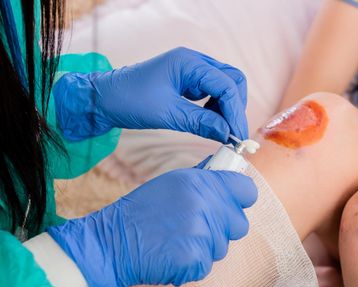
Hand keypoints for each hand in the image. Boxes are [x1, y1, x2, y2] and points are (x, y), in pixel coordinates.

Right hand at [47, 168, 257, 286]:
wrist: (113, 242)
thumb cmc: (142, 211)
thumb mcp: (172, 182)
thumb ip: (204, 179)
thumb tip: (227, 171)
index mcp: (201, 184)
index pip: (247, 192)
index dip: (240, 198)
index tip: (231, 203)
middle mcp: (205, 207)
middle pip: (240, 224)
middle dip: (224, 227)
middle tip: (199, 226)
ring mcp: (202, 236)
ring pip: (223, 247)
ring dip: (206, 246)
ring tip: (179, 240)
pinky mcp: (195, 262)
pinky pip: (207, 265)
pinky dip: (193, 264)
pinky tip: (173, 255)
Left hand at [54, 47, 247, 142]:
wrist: (103, 99)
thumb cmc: (129, 101)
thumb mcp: (167, 113)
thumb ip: (201, 122)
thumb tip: (228, 134)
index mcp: (189, 63)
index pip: (227, 85)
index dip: (235, 113)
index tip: (237, 137)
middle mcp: (194, 63)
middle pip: (232, 80)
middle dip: (235, 107)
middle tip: (232, 133)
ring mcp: (191, 71)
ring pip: (224, 86)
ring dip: (227, 108)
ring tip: (220, 130)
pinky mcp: (187, 82)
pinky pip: (212, 93)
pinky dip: (216, 108)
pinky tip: (209, 122)